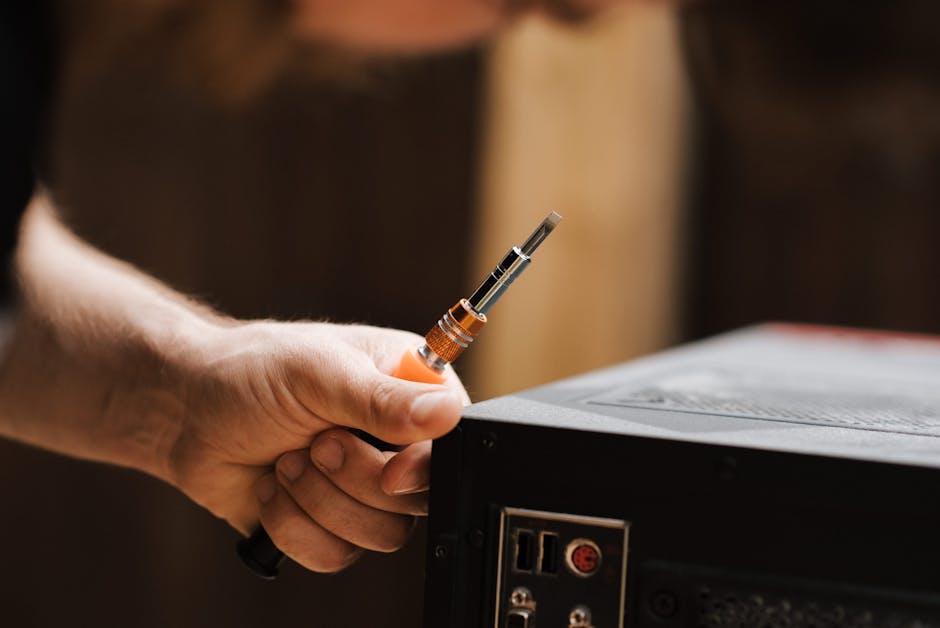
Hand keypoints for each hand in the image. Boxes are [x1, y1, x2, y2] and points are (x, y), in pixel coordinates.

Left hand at [168, 320, 467, 571]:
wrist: (188, 413)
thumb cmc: (251, 373)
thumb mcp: (318, 373)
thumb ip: (384, 399)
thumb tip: (446, 413)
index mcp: (409, 388)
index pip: (452, 440)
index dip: (425, 466)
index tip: (391, 470)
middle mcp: (395, 439)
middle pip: (420, 498)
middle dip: (356, 480)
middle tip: (316, 444)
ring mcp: (365, 485)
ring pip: (383, 535)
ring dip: (321, 501)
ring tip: (287, 462)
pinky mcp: (332, 522)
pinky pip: (339, 555)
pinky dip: (296, 526)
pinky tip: (274, 489)